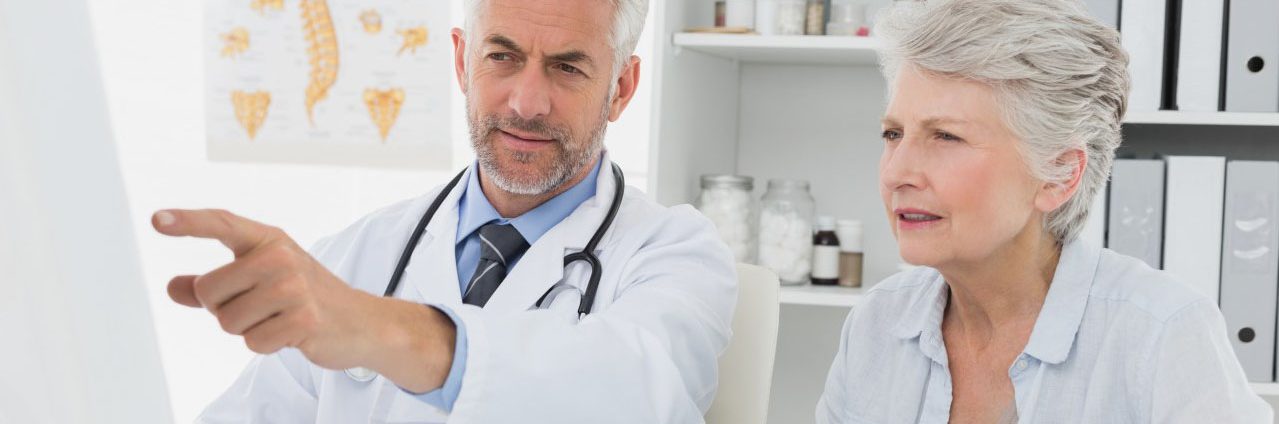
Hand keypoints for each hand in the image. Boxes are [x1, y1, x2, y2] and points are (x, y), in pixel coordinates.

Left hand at [152, 209, 454, 389]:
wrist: (361, 322)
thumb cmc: (305, 297)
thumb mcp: (260, 282)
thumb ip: (214, 284)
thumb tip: (174, 287)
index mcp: (269, 240)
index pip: (223, 224)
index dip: (188, 223)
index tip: (156, 220)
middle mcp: (280, 257)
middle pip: (209, 291)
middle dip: (223, 308)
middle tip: (260, 307)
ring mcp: (294, 287)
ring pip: (227, 321)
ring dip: (246, 329)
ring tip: (277, 319)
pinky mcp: (303, 319)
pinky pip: (253, 342)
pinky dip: (267, 345)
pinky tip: (290, 333)